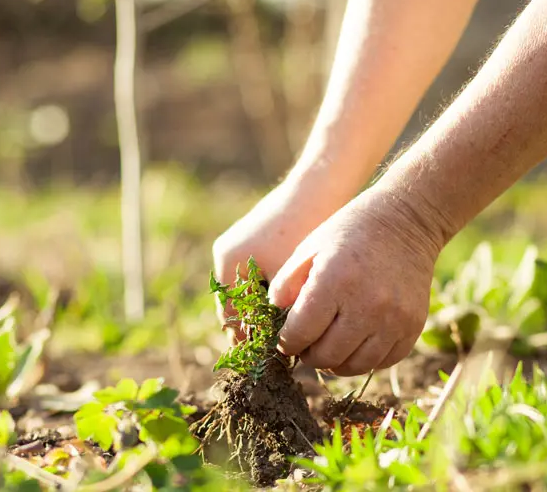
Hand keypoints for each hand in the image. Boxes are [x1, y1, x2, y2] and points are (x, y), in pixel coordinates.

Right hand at [212, 177, 348, 337]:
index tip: (271, 360)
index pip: (231, 319)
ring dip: (264, 311)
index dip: (250, 342)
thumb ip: (275, 312)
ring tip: (289, 330)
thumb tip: (271, 347)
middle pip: (236, 306)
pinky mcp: (257, 240)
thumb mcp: (290, 278)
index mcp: (229, 264)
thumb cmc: (305, 230)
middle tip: (281, 350)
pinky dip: (271, 293)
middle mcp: (227, 255)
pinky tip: (296, 304)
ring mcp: (240, 246)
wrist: (319, 185)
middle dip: (256, 328)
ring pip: (248, 293)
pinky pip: (258, 277)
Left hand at [268, 188, 445, 375]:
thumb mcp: (310, 248)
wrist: (406, 221)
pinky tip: (355, 342)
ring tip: (329, 345)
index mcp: (335, 281)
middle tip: (307, 344)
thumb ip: (286, 285)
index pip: (300, 334)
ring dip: (336, 361)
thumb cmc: (350, 232)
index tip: (286, 338)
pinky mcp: (413, 327)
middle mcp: (367, 305)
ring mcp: (394, 319)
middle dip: (309, 354)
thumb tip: (275, 320)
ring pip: (354, 366)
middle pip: (326, 356)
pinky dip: (364, 359)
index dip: (286, 342)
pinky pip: (382, 362)